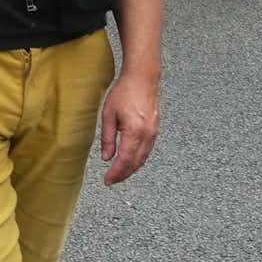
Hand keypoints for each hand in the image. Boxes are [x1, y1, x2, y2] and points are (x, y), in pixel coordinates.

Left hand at [100, 68, 158, 182]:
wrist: (142, 80)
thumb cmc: (124, 93)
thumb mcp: (108, 115)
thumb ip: (107, 138)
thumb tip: (106, 157)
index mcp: (134, 133)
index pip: (125, 160)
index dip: (116, 173)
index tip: (108, 180)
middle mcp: (147, 136)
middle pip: (136, 163)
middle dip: (123, 174)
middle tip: (112, 181)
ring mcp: (154, 134)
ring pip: (143, 159)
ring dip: (131, 169)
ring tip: (119, 174)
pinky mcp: (155, 131)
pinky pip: (147, 151)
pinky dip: (138, 159)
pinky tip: (130, 161)